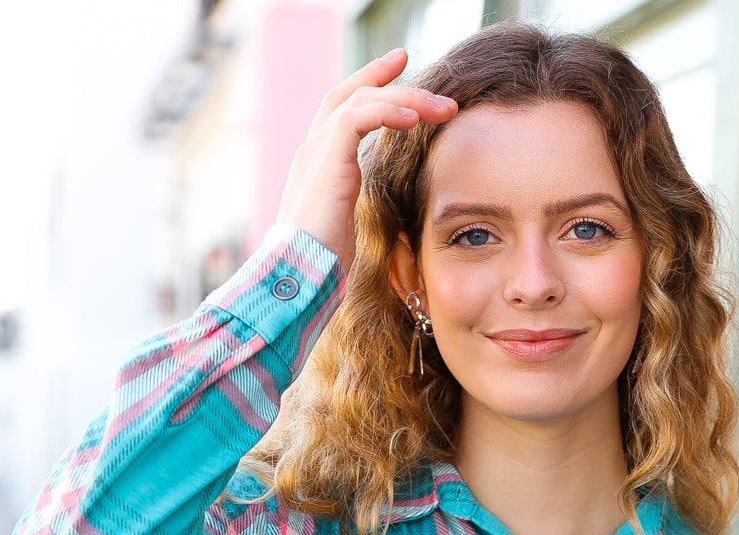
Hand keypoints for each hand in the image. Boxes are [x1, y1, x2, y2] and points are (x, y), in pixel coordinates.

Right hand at [273, 46, 457, 276]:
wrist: (297, 274)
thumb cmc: (321, 264)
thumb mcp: (345, 228)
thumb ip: (357, 206)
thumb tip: (378, 214)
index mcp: (318, 164)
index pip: (342, 112)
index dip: (369, 89)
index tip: (398, 74)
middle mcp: (313, 149)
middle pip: (349, 93)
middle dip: (382, 75)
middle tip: (409, 57)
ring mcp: (317, 150)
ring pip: (362, 101)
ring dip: (406, 97)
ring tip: (441, 106)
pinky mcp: (327, 158)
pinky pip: (359, 117)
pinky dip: (389, 111)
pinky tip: (415, 118)